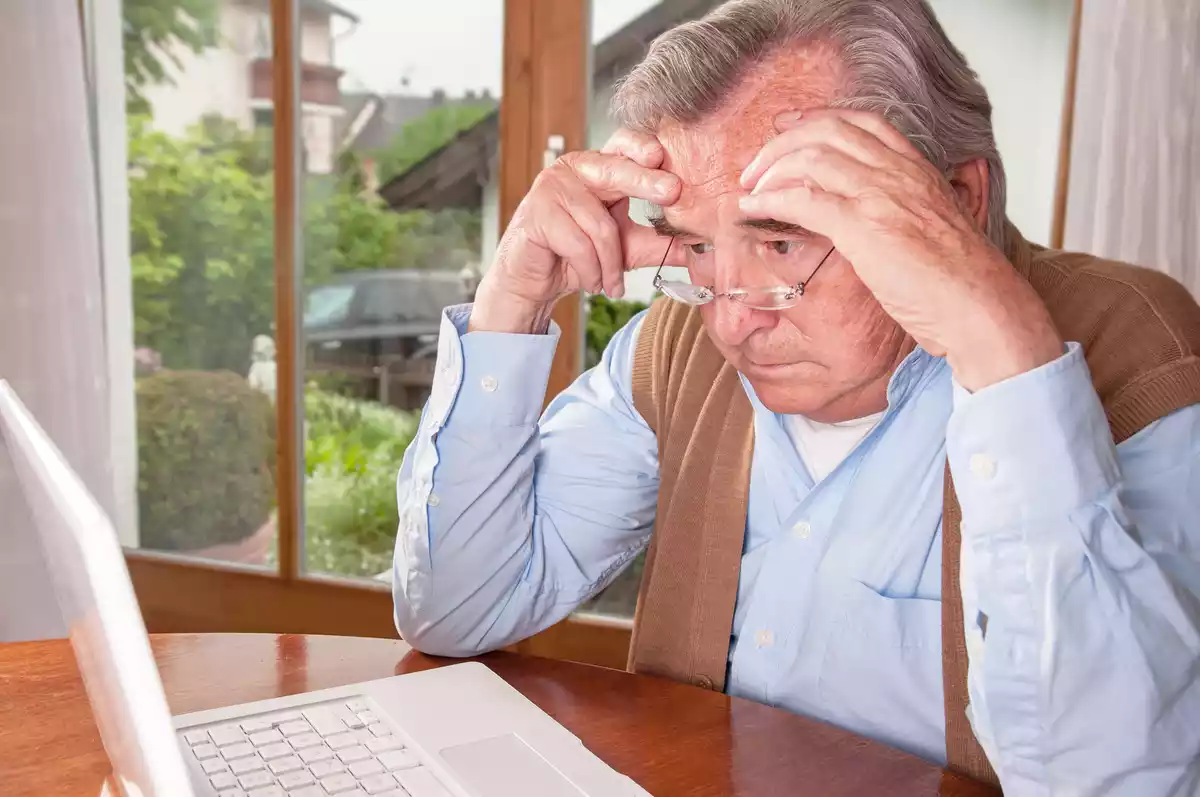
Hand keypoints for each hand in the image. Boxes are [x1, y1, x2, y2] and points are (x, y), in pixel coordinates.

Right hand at [470, 129, 680, 334]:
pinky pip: (577, 243)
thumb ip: (662, 243)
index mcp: (600, 168)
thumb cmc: (579, 255)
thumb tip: (706, 246)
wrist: (536, 282)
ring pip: (599, 224)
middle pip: (614, 169)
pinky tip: (591, 282)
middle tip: (673, 193)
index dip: (641, 146)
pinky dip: (590, 270)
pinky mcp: (535, 213)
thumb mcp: (628, 248)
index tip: (663, 156)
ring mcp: (552, 187)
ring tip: (610, 282)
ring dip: (610, 263)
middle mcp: (575, 169)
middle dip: (645, 182)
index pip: (623, 145)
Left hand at [738, 109, 1062, 390]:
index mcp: (917, 169)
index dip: (816, 120)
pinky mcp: (865, 228)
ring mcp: (882, 196)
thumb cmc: (959, 283)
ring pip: (811, 158)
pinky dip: (770, 200)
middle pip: (827, 131)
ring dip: (770, 171)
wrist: (982, 307)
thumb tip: (871, 221)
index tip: (786, 128)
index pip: (861, 122)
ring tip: (749, 192)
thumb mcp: (933, 230)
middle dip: (781, 144)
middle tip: (754, 169)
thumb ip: (904, 212)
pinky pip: (805, 200)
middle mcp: (899, 173)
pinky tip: (752, 210)